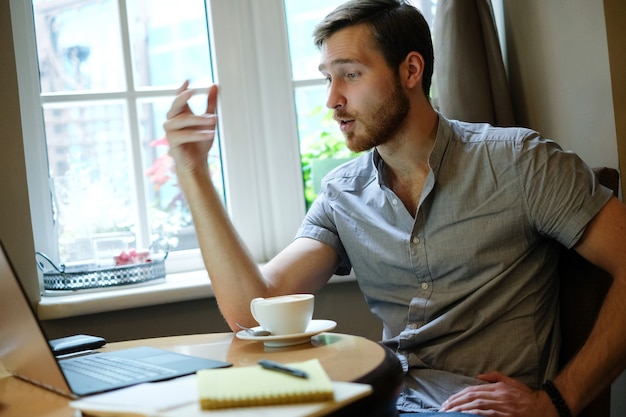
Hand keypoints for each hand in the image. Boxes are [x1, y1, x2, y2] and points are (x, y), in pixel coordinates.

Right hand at [163, 81, 218, 173]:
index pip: (178, 98)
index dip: (181, 90)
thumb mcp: (209, 121)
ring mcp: (170, 131)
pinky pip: (184, 135)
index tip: (187, 81)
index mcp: (180, 113)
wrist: (197, 162)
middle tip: (192, 91)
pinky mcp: (172, 142)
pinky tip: (210, 134)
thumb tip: (214, 85)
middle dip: (182, 98)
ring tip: (213, 120)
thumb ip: (210, 104)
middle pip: (175, 105)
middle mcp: (172, 120)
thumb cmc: (200, 142)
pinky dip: (198, 134)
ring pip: (182, 120)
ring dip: (198, 119)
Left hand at [439, 371, 555, 416]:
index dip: (459, 396)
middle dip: (456, 403)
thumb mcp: (511, 383)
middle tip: (444, 408)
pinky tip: (465, 416)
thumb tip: (478, 376)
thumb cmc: (527, 397)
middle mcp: (499, 395)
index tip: (449, 401)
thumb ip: (495, 377)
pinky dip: (474, 415)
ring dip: (461, 409)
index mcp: (498, 387)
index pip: (473, 390)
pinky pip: (487, 414)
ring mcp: (502, 406)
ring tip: (449, 413)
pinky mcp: (505, 416)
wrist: (544, 408)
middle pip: (472, 397)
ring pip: (477, 406)